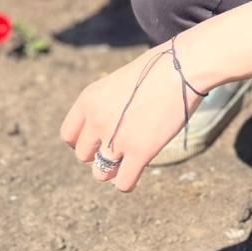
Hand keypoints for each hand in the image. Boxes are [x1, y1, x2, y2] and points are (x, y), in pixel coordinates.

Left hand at [60, 43, 204, 192]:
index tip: (97, 141)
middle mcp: (97, 120)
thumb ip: (108, 105)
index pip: (69, 135)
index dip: (83, 141)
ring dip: (112, 170)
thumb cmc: (158, 68)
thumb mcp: (120, 82)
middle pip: (83, 155)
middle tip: (119, 148)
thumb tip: (109, 130)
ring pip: (100, 173)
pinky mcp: (139, 152)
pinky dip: (128, 182)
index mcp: (88, 99)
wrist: (182, 67)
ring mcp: (116, 138)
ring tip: (127, 162)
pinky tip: (136, 174)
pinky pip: (123, 183)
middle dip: (99, 154)